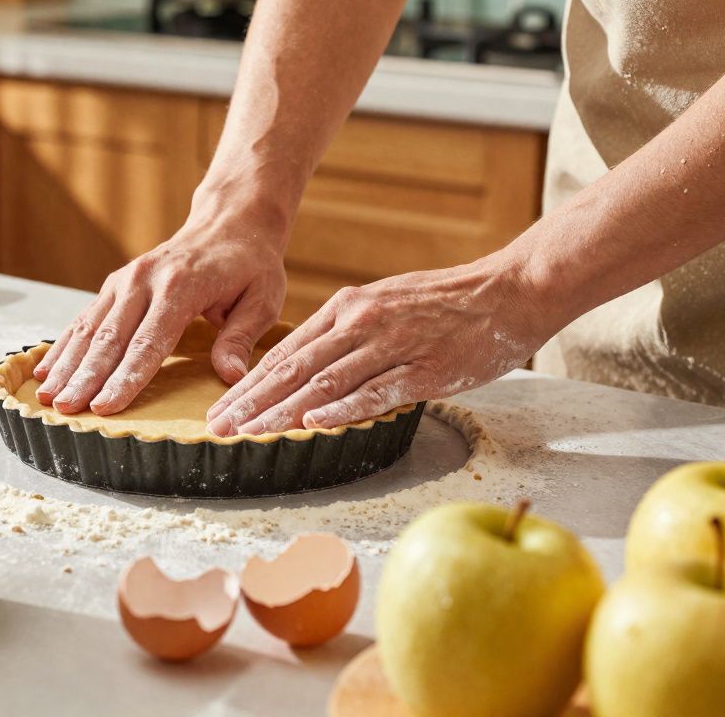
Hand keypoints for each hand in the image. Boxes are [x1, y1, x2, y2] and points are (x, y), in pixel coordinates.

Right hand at [35, 209, 287, 415]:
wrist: (229, 221)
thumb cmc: (249, 265)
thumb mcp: (262, 298)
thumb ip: (242, 337)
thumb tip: (230, 376)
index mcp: (180, 286)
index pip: (148, 342)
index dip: (125, 377)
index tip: (106, 406)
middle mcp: (144, 280)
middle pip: (110, 338)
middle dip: (85, 378)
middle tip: (66, 410)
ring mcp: (124, 281)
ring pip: (89, 329)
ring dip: (66, 365)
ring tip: (47, 397)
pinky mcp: (115, 285)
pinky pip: (84, 319)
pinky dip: (63, 346)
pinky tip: (46, 370)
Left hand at [205, 256, 554, 434]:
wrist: (508, 291)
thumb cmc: (445, 303)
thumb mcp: (383, 305)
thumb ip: (345, 333)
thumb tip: (307, 366)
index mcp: (347, 309)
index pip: (285, 353)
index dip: (249, 384)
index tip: (220, 409)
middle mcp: (361, 324)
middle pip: (294, 369)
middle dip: (251, 402)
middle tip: (217, 427)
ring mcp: (391, 345)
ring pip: (325, 382)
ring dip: (283, 411)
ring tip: (250, 433)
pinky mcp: (423, 369)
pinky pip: (377, 392)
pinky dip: (343, 409)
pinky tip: (314, 424)